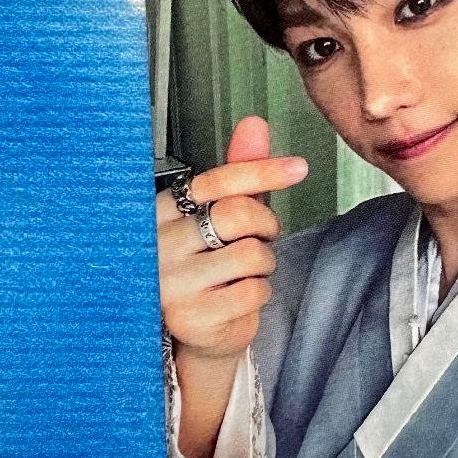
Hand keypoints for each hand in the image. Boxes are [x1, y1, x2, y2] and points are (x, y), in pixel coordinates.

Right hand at [156, 116, 307, 362]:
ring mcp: (170, 283)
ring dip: (262, 265)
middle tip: (261, 238)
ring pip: (251, 254)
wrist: (194, 334)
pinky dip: (259, 293)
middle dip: (265, 225)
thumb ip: (239, 174)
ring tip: (241, 273)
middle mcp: (158, 244)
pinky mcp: (191, 317)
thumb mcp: (221, 216)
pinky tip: (237, 299)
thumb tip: (255, 123)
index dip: (263, 170)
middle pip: (238, 214)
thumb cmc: (209, 267)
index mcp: (162, 211)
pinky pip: (253, 290)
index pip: (217, 180)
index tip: (299, 168)